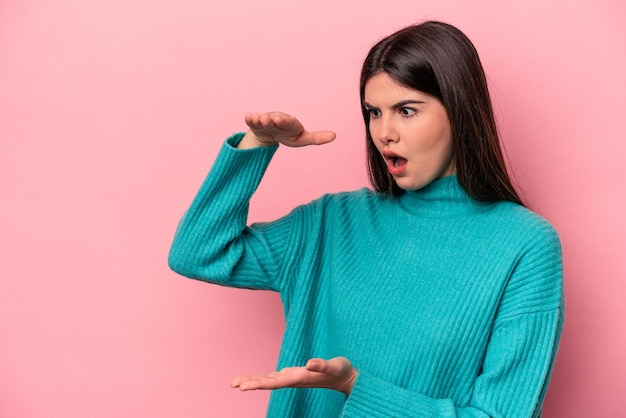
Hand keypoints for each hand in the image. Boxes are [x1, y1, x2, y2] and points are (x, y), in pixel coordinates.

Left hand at [231, 356, 357, 395]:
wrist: (348, 378)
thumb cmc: (342, 371)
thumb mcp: (335, 366)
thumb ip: (323, 365)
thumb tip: (310, 363)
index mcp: (301, 378)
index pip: (275, 382)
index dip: (258, 383)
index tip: (242, 387)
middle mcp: (294, 379)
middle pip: (269, 382)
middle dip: (251, 383)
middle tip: (233, 384)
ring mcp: (294, 378)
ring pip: (270, 380)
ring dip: (253, 381)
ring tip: (236, 383)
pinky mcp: (295, 375)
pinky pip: (275, 377)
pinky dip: (263, 377)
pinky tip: (254, 379)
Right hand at [238, 112, 335, 148]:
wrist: (271, 134)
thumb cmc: (289, 135)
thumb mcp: (303, 139)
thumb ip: (317, 138)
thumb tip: (335, 135)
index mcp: (290, 124)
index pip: (289, 122)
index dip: (284, 121)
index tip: (280, 119)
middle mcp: (278, 120)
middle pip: (276, 120)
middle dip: (273, 119)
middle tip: (269, 119)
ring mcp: (266, 121)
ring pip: (263, 119)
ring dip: (260, 119)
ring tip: (258, 119)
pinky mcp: (256, 124)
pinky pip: (253, 120)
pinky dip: (250, 118)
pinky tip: (249, 116)